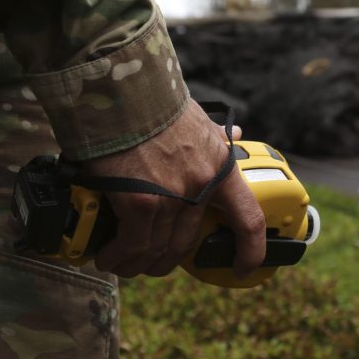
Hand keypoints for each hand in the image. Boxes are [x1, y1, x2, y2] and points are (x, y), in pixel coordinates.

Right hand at [83, 99, 265, 277]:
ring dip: (137, 262)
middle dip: (165, 259)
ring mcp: (172, 197)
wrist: (123, 90)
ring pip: (157, 250)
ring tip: (120, 261)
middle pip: (188, 244)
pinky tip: (107, 255)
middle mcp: (201, 186)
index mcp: (221, 168)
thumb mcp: (198, 119)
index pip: (249, 219)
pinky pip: (131, 246)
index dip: (251, 251)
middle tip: (149, 260)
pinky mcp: (140, 203)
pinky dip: (117, 256)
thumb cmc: (156, 102)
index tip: (244, 268)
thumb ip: (214, 137)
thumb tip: (232, 137)